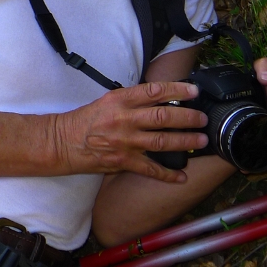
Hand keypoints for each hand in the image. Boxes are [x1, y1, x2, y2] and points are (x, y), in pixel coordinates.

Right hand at [53, 81, 208, 182]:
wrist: (62, 142)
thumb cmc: (86, 120)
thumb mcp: (108, 101)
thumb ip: (133, 100)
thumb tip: (162, 98)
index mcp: (120, 100)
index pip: (155, 91)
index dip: (178, 90)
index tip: (194, 91)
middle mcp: (124, 119)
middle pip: (164, 116)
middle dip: (188, 117)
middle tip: (203, 119)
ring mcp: (124, 142)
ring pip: (162, 141)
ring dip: (185, 141)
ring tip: (201, 140)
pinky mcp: (122, 162)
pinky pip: (150, 168)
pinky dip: (168, 174)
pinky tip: (182, 176)